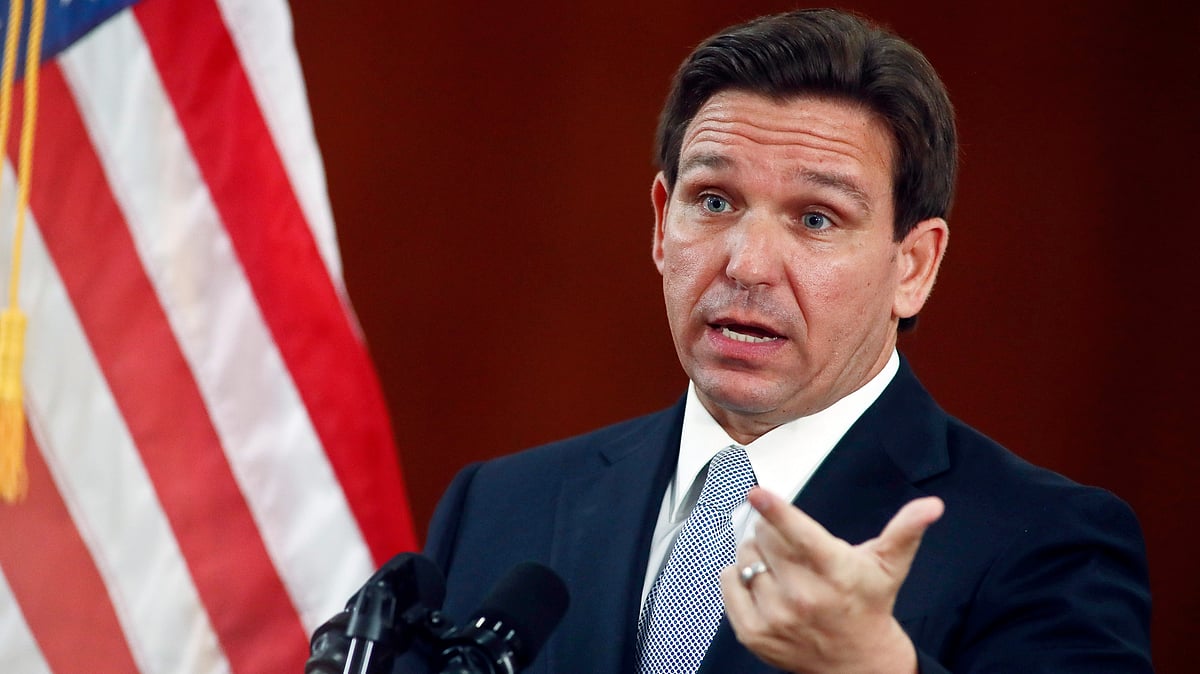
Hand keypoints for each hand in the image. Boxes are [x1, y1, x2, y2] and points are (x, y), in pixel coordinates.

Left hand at [720, 487, 943, 672]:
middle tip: (790, 545)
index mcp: (834, 572)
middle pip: (764, 539)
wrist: (858, 662)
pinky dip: (738, 575)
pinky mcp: (754, 633)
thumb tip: (932, 506)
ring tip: (780, 567)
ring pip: (744, 559)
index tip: (757, 493)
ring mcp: (775, 617)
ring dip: (755, 554)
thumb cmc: (869, 604)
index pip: (799, 536)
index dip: (776, 511)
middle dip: (771, 531)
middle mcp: (803, 596)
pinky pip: (728, 583)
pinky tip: (761, 581)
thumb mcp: (888, 565)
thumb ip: (906, 530)